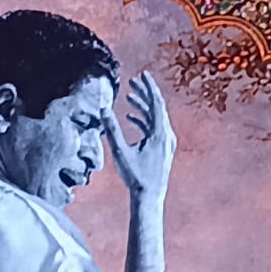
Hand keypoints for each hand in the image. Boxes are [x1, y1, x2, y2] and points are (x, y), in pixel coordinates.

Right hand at [103, 73, 175, 201]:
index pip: (156, 102)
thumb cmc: (136, 177)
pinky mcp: (163, 149)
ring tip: (129, 97)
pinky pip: (154, 128)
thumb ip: (111, 129)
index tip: (142, 74)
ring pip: (155, 118)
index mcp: (160, 133)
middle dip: (144, 93)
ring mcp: (166, 143)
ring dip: (142, 107)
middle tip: (133, 81)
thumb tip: (103, 109)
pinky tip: (131, 118)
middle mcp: (167, 135)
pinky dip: (143, 120)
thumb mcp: (121, 151)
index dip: (148, 87)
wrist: (149, 197)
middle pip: (157, 107)